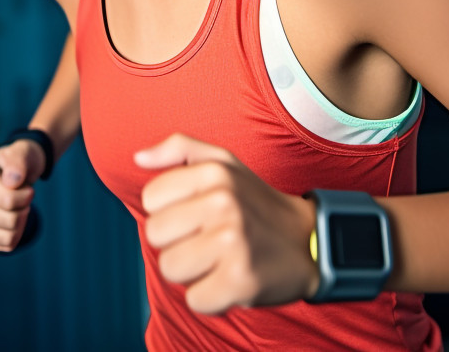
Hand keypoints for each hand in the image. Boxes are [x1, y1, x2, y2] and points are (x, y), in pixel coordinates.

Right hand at [0, 139, 45, 250]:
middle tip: (23, 197)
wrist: (16, 174)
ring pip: (7, 237)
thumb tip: (11, 180)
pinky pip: (5, 246)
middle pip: (8, 221)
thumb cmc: (20, 162)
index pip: (7, 200)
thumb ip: (18, 160)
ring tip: (18, 208)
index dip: (25, 196)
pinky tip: (13, 220)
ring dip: (21, 224)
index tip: (27, 187)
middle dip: (24, 210)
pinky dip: (17, 234)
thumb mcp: (24, 152)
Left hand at [135, 133, 319, 313]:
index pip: (151, 198)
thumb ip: (178, 148)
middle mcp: (223, 203)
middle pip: (155, 235)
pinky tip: (230, 280)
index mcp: (214, 172)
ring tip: (219, 259)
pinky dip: (210, 297)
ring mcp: (232, 242)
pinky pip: (194, 299)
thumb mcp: (224, 162)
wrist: (309, 242)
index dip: (171, 210)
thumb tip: (139, 157)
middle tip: (210, 239)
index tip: (198, 214)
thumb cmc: (256, 202)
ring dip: (191, 271)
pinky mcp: (239, 280)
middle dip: (178, 241)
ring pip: (169, 267)